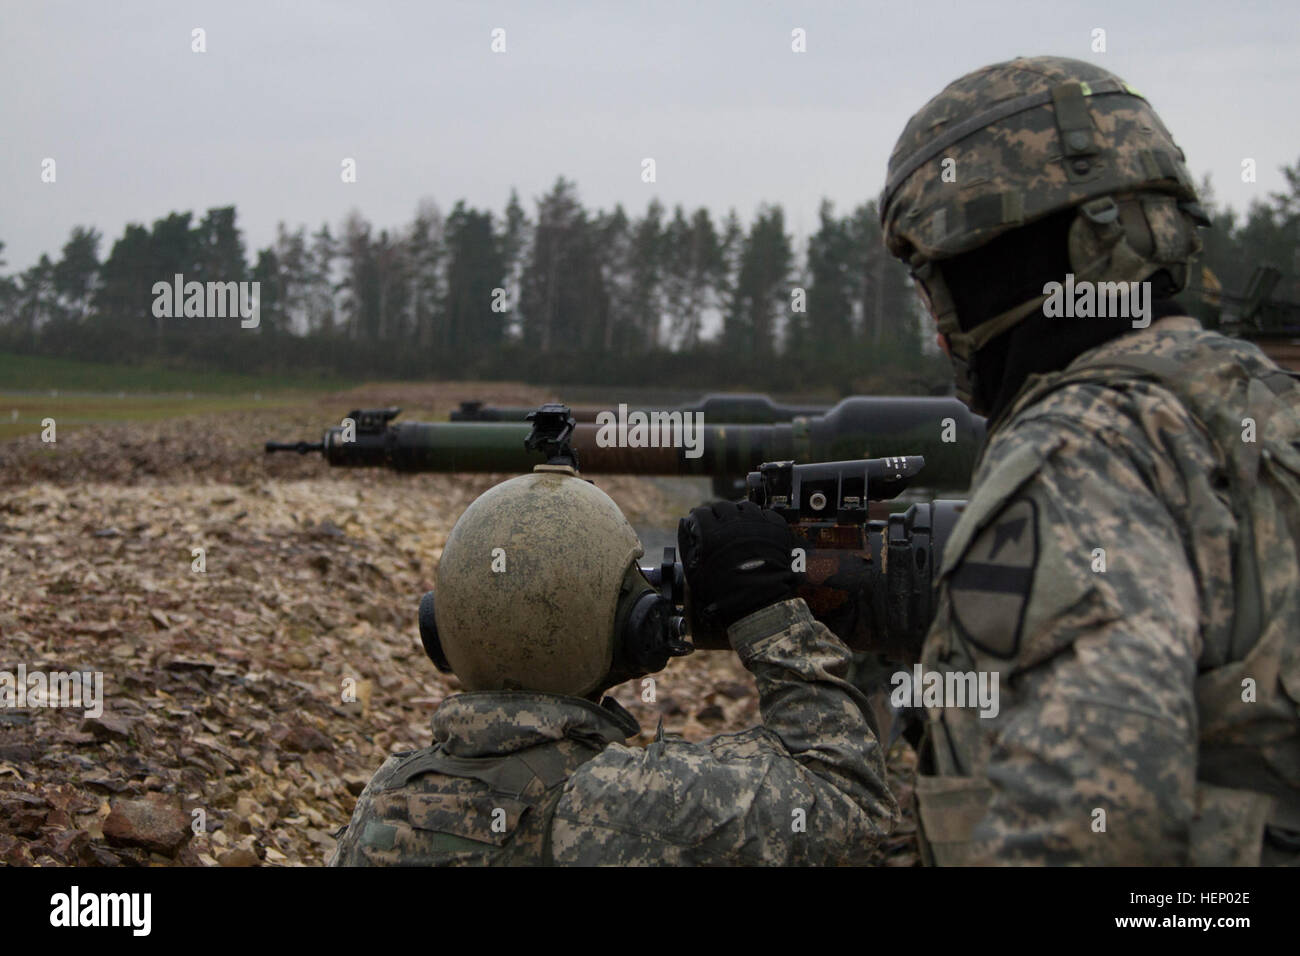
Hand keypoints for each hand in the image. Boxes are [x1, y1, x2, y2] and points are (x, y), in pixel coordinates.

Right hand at [677, 500, 799, 630]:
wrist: (759, 608)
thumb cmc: (723, 595)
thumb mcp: (695, 572)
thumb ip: (686, 543)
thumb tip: (685, 523)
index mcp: (711, 533)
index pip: (700, 513)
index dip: (699, 521)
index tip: (701, 527)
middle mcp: (734, 524)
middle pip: (722, 507)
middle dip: (718, 516)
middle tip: (720, 530)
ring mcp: (757, 525)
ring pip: (745, 507)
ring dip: (740, 516)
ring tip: (740, 531)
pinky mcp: (777, 530)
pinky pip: (767, 514)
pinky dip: (761, 521)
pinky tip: (758, 533)